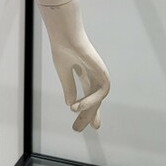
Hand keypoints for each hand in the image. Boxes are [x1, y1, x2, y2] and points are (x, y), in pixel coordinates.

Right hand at [38, 0, 110, 132]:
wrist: (66, 36)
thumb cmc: (63, 48)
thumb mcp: (64, 72)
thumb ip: (69, 88)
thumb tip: (71, 105)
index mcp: (84, 72)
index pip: (87, 94)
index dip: (86, 109)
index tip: (82, 124)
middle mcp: (93, 75)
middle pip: (92, 100)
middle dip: (86, 115)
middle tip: (76, 129)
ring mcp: (99, 74)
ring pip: (97, 98)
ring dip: (89, 111)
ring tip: (77, 121)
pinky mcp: (102, 72)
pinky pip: (101, 92)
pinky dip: (91, 100)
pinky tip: (79, 107)